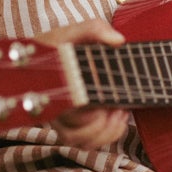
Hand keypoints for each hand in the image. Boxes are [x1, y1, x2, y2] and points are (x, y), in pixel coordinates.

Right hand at [36, 16, 131, 147]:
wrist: (51, 51)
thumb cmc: (61, 43)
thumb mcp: (75, 31)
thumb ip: (95, 29)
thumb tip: (118, 41)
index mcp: (54, 89)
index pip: (66, 115)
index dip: (87, 117)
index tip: (101, 106)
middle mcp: (56, 109)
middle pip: (74, 135)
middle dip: (101, 126)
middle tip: (116, 108)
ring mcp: (63, 120)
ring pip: (83, 142)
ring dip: (106, 132)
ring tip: (120, 113)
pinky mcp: (73, 125)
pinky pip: (89, 142)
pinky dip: (108, 135)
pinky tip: (118, 117)